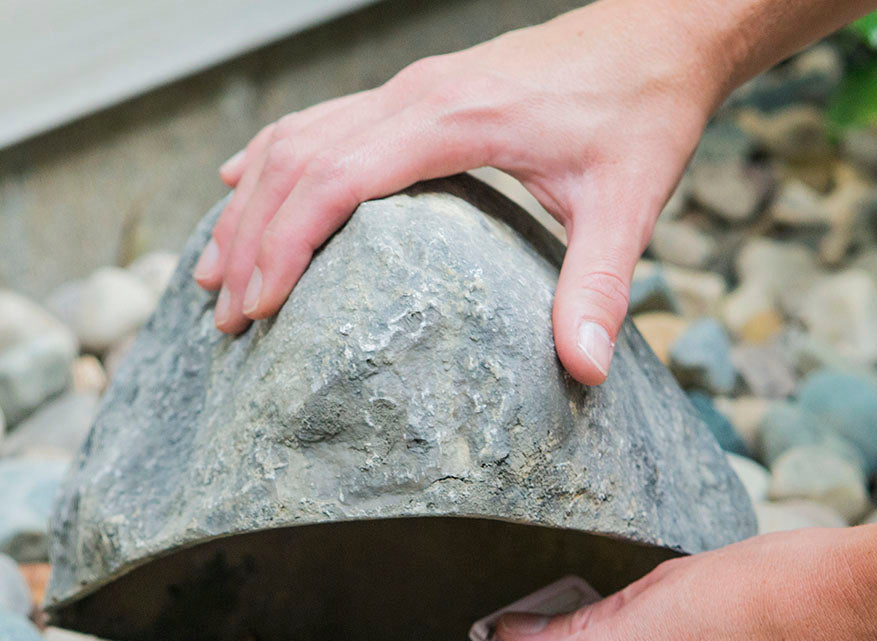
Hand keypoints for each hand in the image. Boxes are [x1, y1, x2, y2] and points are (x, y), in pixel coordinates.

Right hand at [193, 0, 730, 383]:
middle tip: (223, 311)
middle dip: (251, 238)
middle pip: (297, 161)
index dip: (284, 244)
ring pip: (299, 137)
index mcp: (451, 122)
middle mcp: (415, 96)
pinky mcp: (420, 94)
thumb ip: (599, 287)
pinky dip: (277, 156)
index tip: (256, 307)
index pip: (333, 180)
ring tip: (214, 266)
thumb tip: (585, 371)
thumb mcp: (628, 203)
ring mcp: (412, 89)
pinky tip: (247, 180)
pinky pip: (324, 121)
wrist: (662, 34)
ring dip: (251, 201)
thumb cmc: (642, 110)